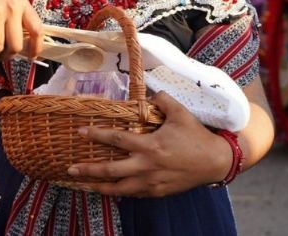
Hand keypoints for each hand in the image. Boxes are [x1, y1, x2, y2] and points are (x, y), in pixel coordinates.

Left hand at [66, 92, 232, 197]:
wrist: (216, 162)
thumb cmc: (197, 136)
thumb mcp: (181, 112)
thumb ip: (162, 100)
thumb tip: (149, 94)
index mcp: (149, 145)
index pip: (116, 139)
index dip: (96, 135)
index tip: (80, 132)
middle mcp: (147, 166)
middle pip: (110, 170)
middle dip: (88, 170)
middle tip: (71, 169)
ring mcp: (152, 182)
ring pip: (120, 189)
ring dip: (100, 187)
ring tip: (85, 186)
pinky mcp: (158, 192)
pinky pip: (134, 194)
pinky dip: (120, 193)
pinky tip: (111, 190)